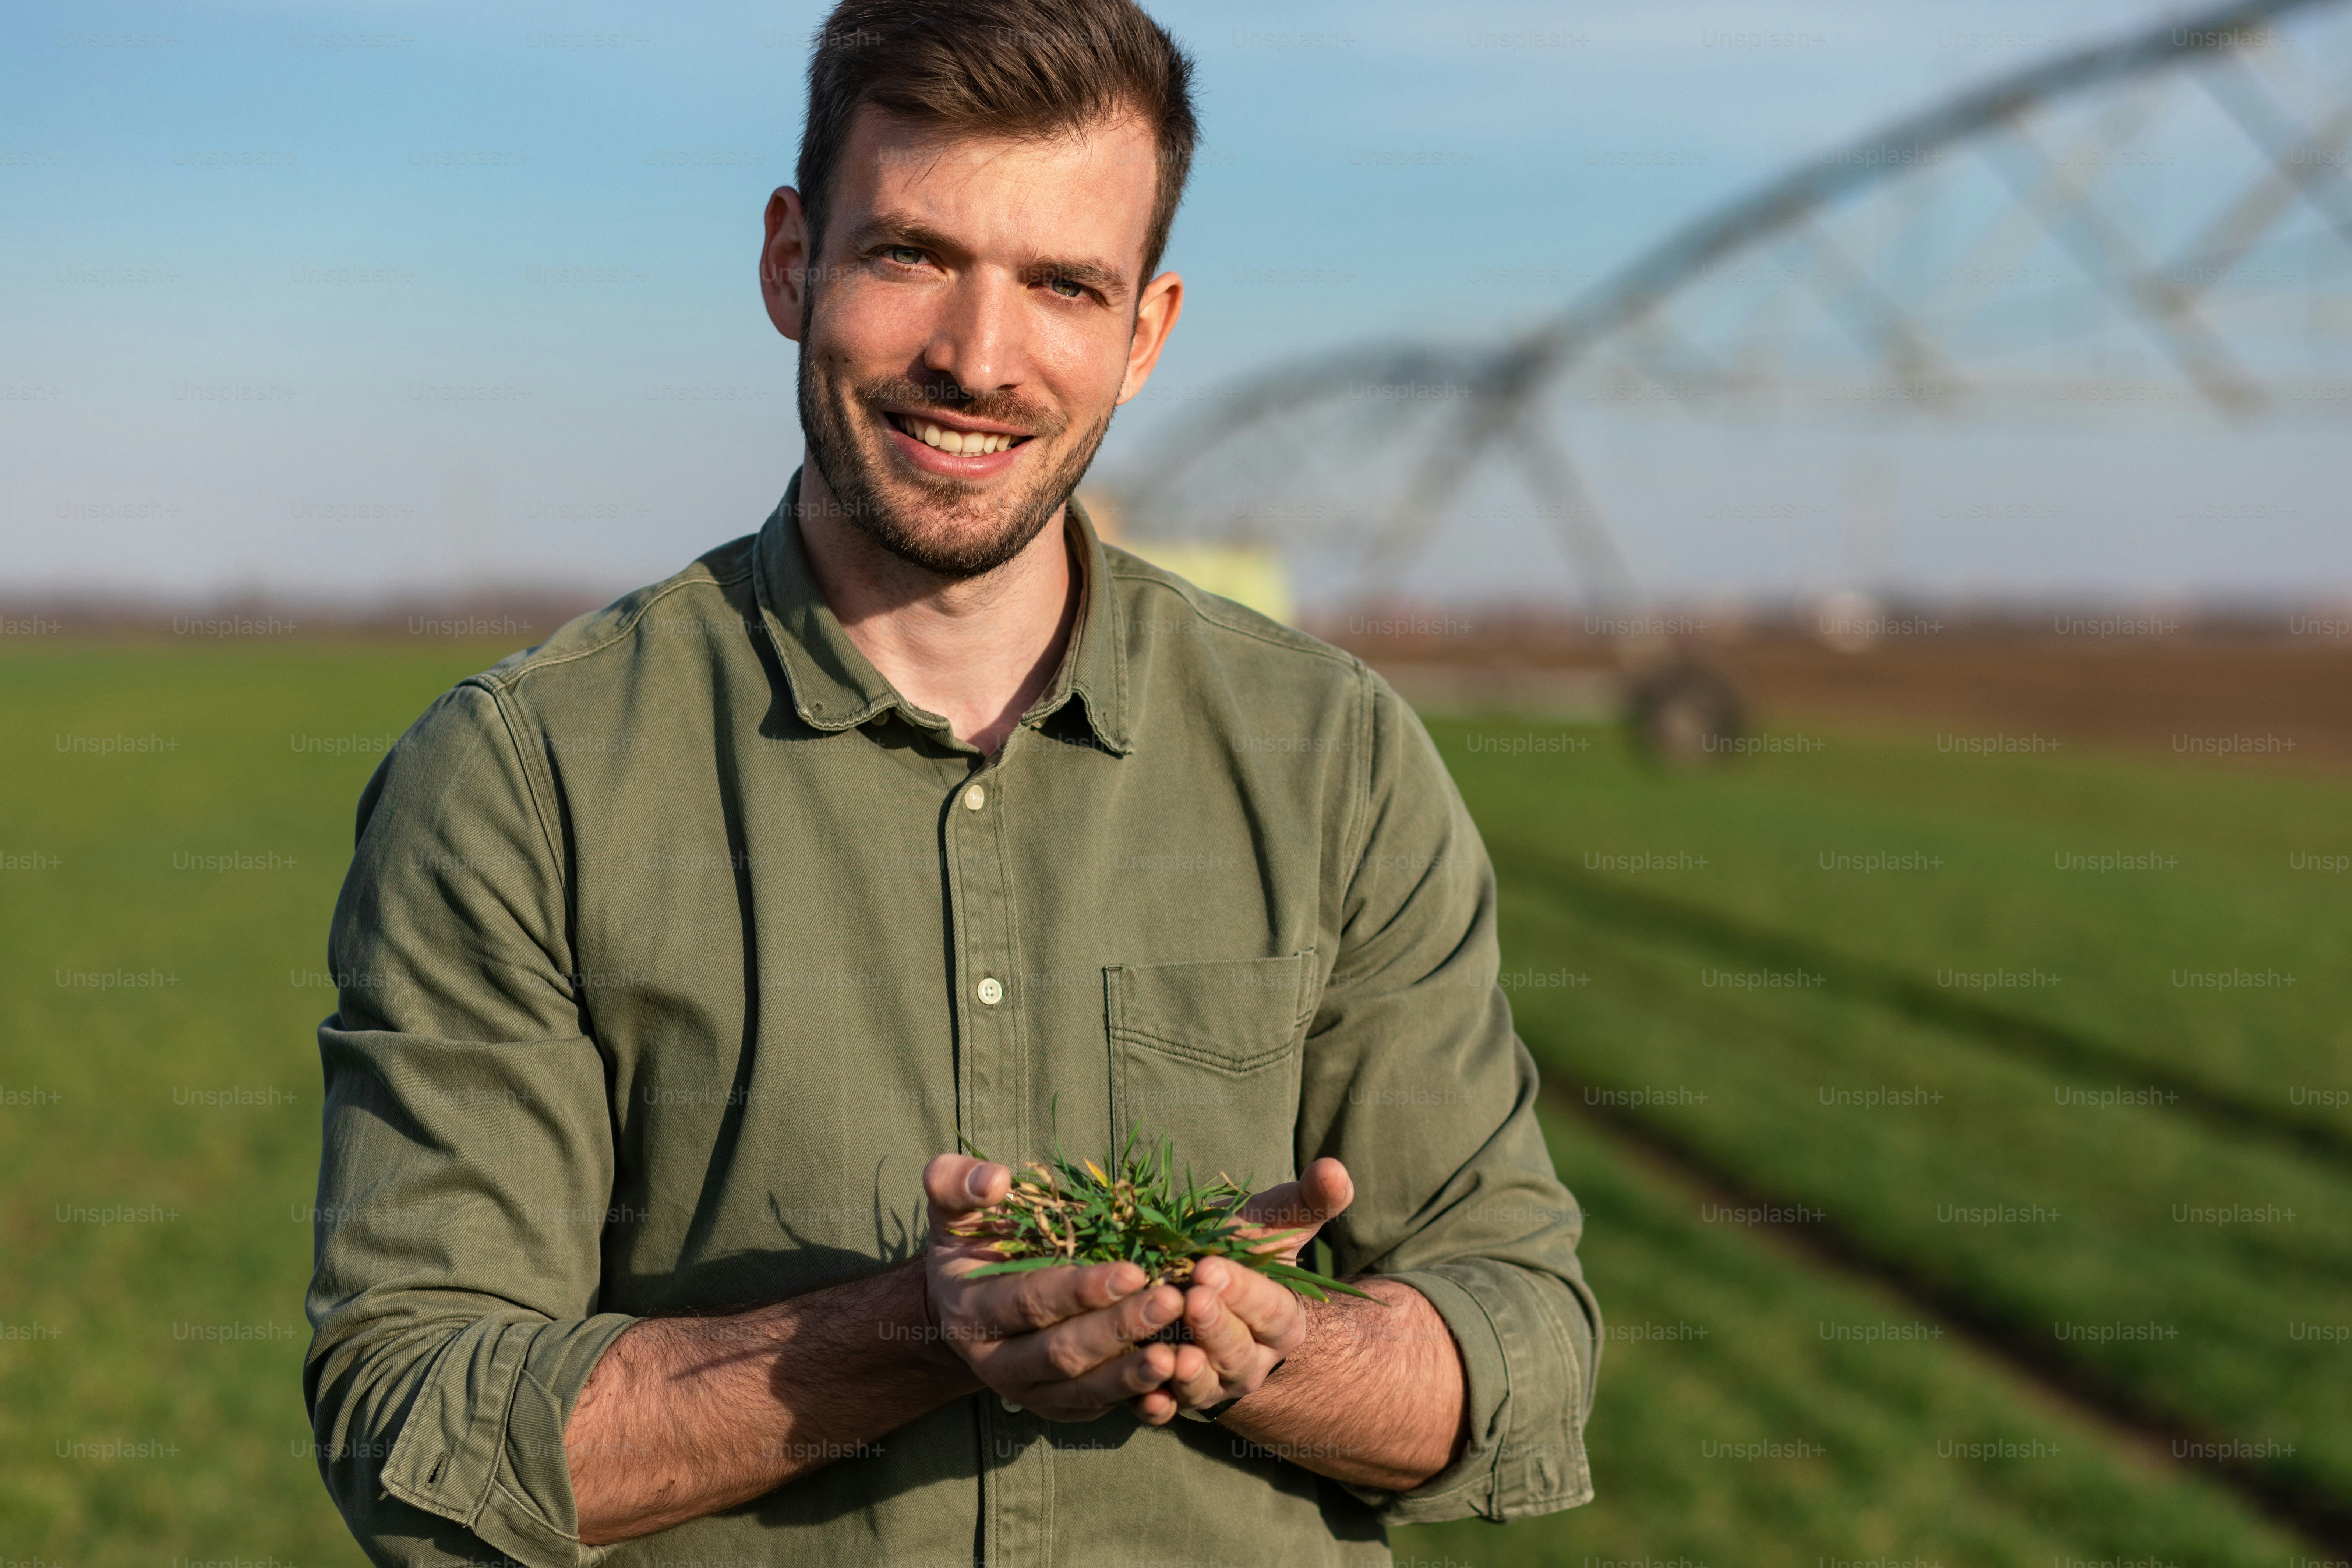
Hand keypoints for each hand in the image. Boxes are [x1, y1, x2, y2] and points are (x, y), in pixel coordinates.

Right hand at [920, 1152, 1187, 1419]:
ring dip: (1133, 1374)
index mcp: (970, 1311)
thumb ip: (956, 1184)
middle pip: (1062, 1352)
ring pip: (1084, 1390)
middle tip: (1172, 1301)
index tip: (1132, 1271)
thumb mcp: (952, 1209)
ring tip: (1180, 1353)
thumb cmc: (971, 1244)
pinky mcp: (1060, 1406)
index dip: (1079, 1290)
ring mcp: (1029, 1391)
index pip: (1028, 1302)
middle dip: (1118, 1329)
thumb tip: (994, 1179)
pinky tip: (1175, 1379)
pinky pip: (1100, 1408)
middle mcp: (995, 1362)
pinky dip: (1138, 1400)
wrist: (967, 1304)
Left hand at [1128, 1157, 1355, 1425]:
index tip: (1211, 1267)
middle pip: (1237, 1352)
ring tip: (1169, 1354)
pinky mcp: (1174, 1398)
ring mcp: (1213, 1385)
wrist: (1209, 1294)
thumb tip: (1336, 1170)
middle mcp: (1251, 1362)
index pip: (1271, 1311)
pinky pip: (1166, 1411)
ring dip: (1188, 1374)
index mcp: (1282, 1322)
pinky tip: (1141, 1399)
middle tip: (1192, 1298)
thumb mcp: (1274, 1223)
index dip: (1244, 1293)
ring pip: (1204, 1386)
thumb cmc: (1243, 1252)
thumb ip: (1308, 1200)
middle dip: (1215, 1327)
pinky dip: (1154, 1408)